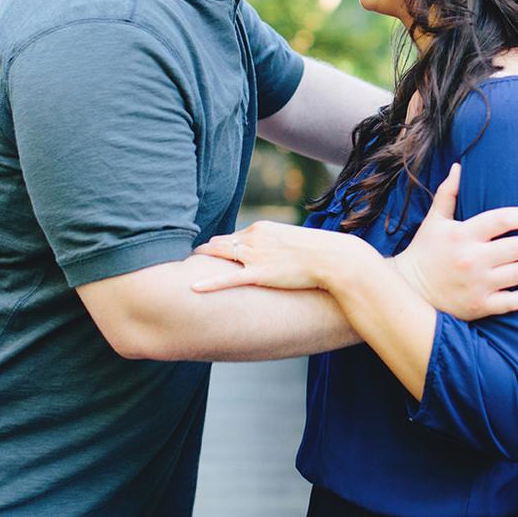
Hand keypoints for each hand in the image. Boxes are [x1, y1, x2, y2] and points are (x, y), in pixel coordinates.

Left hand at [190, 222, 370, 292]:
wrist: (332, 258)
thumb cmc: (319, 252)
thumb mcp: (294, 242)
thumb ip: (278, 246)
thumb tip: (275, 255)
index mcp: (262, 228)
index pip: (235, 236)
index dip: (222, 246)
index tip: (211, 252)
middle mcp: (254, 238)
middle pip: (221, 243)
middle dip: (206, 251)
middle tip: (190, 260)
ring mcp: (255, 256)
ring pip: (220, 255)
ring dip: (203, 262)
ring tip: (184, 270)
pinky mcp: (259, 274)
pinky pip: (228, 279)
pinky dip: (209, 283)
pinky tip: (193, 287)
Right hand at [391, 163, 517, 321]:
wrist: (408, 289)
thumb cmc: (424, 251)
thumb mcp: (433, 220)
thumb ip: (448, 193)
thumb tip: (458, 166)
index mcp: (462, 234)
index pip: (500, 220)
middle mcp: (471, 258)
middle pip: (516, 248)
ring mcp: (476, 284)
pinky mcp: (478, 306)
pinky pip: (510, 302)